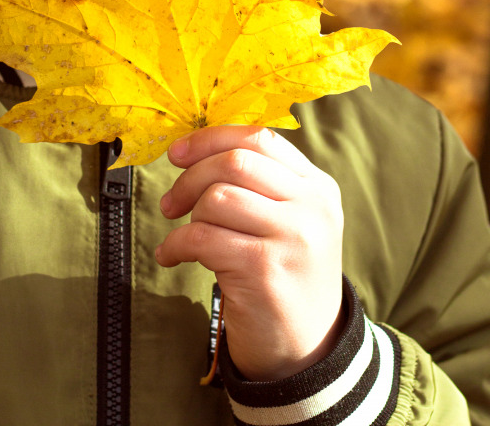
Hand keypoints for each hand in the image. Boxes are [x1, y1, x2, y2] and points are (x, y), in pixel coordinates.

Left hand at [155, 124, 344, 380]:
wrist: (308, 350)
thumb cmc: (286, 277)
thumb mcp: (291, 221)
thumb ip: (261, 183)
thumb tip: (198, 150)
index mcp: (317, 186)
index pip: (259, 138)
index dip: (210, 139)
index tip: (178, 153)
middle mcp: (311, 206)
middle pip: (235, 162)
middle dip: (191, 177)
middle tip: (172, 202)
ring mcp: (292, 236)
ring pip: (217, 197)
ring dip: (188, 216)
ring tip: (184, 235)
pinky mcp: (264, 269)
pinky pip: (202, 238)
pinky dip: (176, 245)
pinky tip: (172, 256)